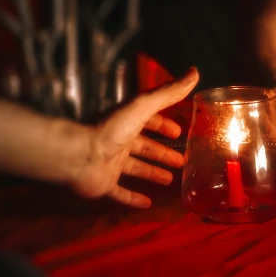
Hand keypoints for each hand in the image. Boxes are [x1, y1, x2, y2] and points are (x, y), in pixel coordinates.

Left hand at [72, 67, 198, 208]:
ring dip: (152, 173)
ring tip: (170, 181)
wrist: (81, 154)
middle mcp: (119, 140)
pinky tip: (148, 204)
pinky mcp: (104, 183)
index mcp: (127, 121)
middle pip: (144, 146)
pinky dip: (133, 198)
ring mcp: (111, 162)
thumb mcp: (143, 106)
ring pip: (135, 168)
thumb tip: (194, 72)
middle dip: (162, 152)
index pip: (149, 120)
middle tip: (182, 161)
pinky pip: (120, 192)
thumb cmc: (112, 129)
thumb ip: (168, 93)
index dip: (164, 125)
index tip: (179, 133)